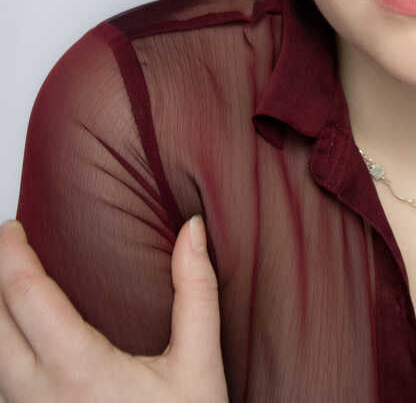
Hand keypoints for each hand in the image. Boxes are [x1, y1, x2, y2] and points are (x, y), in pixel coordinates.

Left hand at [0, 215, 228, 401]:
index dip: (11, 253)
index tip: (13, 229)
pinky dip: (6, 360)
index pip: (23, 294)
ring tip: (14, 293)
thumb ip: (195, 291)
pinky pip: (4, 392)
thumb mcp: (198, 368)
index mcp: (78, 369)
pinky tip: (24, 348)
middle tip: (9, 248)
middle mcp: (39, 397)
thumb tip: (191, 229)